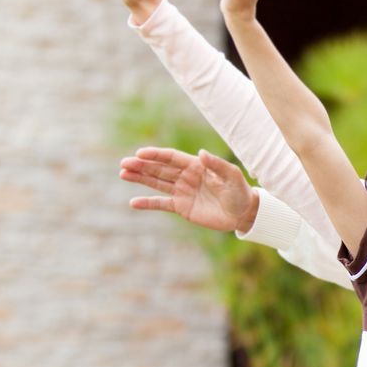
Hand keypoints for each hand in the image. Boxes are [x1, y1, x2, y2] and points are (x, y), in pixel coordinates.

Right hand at [120, 146, 259, 233]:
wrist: (243, 213)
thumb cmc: (240, 191)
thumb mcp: (231, 176)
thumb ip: (216, 165)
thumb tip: (201, 153)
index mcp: (195, 165)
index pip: (171, 157)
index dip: (155, 155)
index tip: (139, 153)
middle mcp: (185, 176)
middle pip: (159, 169)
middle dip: (142, 165)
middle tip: (124, 163)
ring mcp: (182, 192)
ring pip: (156, 183)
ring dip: (140, 178)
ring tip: (123, 174)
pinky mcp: (181, 207)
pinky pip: (161, 204)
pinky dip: (148, 203)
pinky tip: (133, 202)